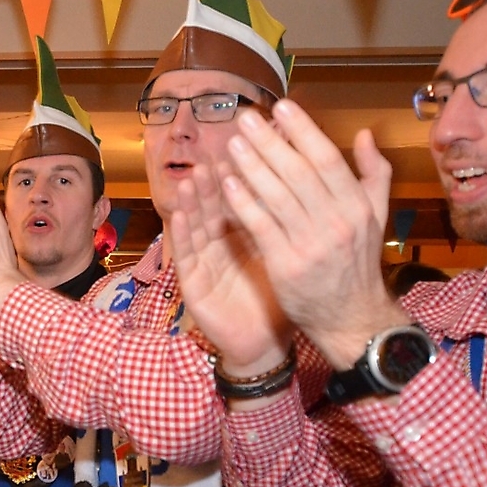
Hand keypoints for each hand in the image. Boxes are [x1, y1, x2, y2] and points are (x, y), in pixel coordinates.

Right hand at [166, 162, 291, 375]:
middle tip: (219, 149)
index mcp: (246, 234)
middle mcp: (221, 244)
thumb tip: (306, 178)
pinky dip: (182, 234)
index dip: (247, 170)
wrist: (264, 344)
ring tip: (195, 175)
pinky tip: (179, 214)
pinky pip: (186, 256)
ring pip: (197, 225)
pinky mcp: (193, 285)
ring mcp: (204, 263)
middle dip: (217, 177)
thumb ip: (291, 217)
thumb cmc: (276, 298)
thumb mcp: (288, 252)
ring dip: (194, 200)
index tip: (254, 143)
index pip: (243, 195)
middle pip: (217, 205)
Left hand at [221, 101, 407, 367]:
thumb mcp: (375, 216)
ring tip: (232, 144)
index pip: (328, 159)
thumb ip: (373, 174)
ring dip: (253, 167)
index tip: (281, 106)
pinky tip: (227, 184)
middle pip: (299, 173)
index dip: (303, 131)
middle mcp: (337, 221)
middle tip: (246, 118)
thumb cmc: (357, 263)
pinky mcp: (287, 266)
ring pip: (278, 197)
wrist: (351, 318)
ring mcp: (312, 244)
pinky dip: (244, 204)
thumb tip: (365, 134)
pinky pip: (262, 227)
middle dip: (270, 142)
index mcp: (357, 205)